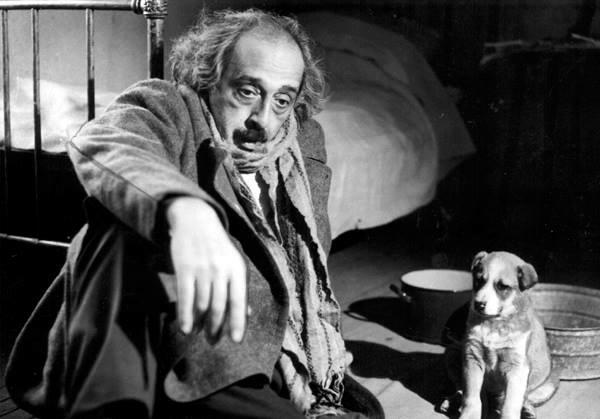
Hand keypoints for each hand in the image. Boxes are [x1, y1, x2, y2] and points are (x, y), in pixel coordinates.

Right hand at [166, 197, 246, 341]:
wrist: (196, 221)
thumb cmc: (219, 249)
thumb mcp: (234, 264)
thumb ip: (239, 289)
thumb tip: (247, 316)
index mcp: (237, 269)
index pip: (239, 300)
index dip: (237, 322)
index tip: (236, 340)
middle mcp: (221, 270)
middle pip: (219, 306)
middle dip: (216, 328)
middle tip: (213, 341)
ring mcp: (202, 269)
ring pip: (202, 305)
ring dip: (200, 324)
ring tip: (199, 333)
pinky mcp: (184, 268)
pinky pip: (185, 297)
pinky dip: (185, 316)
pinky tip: (186, 328)